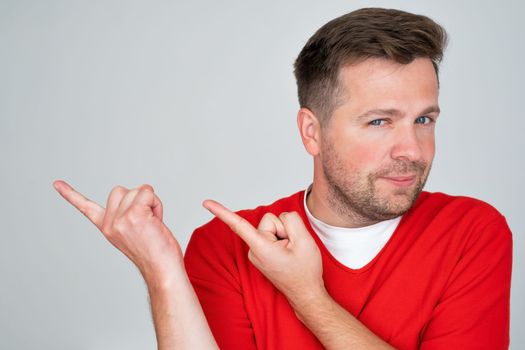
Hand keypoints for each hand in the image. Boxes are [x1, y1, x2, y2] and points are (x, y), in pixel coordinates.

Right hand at [53, 180, 182, 282]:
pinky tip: (157, 221)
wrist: (162, 270)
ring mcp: (121, 219)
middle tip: (147, 221)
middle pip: (121, 191)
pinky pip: (148, 192)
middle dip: (137, 200)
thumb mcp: (135, 234)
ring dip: (151, 202)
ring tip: (153, 223)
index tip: (57, 184)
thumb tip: (141, 198)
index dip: (71, 195)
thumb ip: (129, 216)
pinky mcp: (135, 215)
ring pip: (137, 190)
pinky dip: (156, 203)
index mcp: (107, 228)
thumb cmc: (156, 255)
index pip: (86, 208)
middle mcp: (110, 224)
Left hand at [203, 200, 324, 303]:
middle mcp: (253, 250)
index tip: (205, 203)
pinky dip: (282, 239)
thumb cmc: (304, 271)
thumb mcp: (305, 242)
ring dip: (284, 236)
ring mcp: (256, 252)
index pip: (238, 225)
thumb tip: (282, 217)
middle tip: (293, 249)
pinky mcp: (260, 252)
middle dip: (284, 229)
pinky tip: (287, 253)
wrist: (306, 293)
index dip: (221, 212)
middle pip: (270, 221)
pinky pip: (272, 235)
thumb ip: (291, 221)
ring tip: (291, 253)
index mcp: (260, 248)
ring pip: (272, 227)